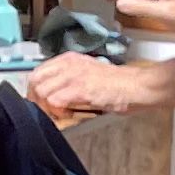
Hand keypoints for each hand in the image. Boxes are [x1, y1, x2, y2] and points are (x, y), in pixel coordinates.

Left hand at [25, 51, 174, 119]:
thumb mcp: (89, 75)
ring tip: (58, 113)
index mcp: (70, 59)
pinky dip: (56, 111)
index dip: (35, 89)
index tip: (40, 102)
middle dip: (35, 98)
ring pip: (41, 90)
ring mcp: (74, 75)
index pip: (38, 72)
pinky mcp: (80, 88)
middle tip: (45, 111)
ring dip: (45, 106)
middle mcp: (69, 64)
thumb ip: (69, 80)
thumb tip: (52, 94)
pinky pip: (54, 100)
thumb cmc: (120, 84)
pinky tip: (67, 115)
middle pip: (34, 80)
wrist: (139, 86)